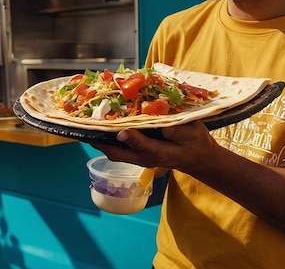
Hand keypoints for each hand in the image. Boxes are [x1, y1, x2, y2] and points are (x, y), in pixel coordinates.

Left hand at [93, 120, 218, 174]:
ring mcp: (140, 158)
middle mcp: (146, 158)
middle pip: (118, 154)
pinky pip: (118, 150)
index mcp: (161, 153)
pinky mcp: (137, 155)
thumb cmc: (195, 143)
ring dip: (101, 142)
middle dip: (102, 142)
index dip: (132, 138)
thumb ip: (179, 132)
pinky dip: (107, 141)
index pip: (143, 146)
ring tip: (87, 126)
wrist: (197, 158)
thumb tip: (164, 130)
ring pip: (115, 153)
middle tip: (88, 127)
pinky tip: (100, 128)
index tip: (121, 130)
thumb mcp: (194, 134)